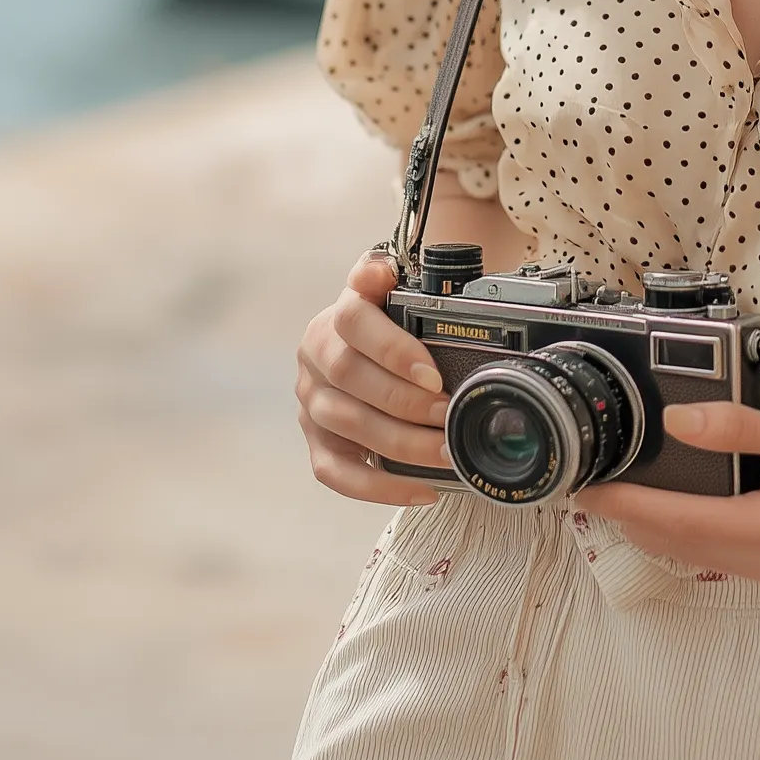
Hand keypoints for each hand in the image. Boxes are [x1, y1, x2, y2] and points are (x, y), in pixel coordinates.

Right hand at [295, 251, 448, 505]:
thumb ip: (385, 276)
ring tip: (446, 451)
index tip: (433, 374)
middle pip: (351, 379)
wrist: (368, 350)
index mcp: (335, 317)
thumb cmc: (391, 324)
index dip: (392, 349)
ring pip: (347, 426)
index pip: (353, 323)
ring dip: (401, 444)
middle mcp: (314, 359)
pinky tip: (422, 489)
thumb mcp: (393, 293)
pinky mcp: (317, 444)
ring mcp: (311, 405)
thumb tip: (379, 270)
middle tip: (449, 415)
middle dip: (405, 402)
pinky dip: (380, 488)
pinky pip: (338, 475)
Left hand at [575, 404, 759, 586]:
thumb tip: (677, 421)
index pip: (678, 521)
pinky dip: (688, 531)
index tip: (588, 488)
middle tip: (591, 486)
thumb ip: (737, 427)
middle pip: (679, 546)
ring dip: (656, 528)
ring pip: (697, 555)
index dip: (627, 506)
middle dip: (630, 520)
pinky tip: (676, 505)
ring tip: (621, 493)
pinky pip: (721, 554)